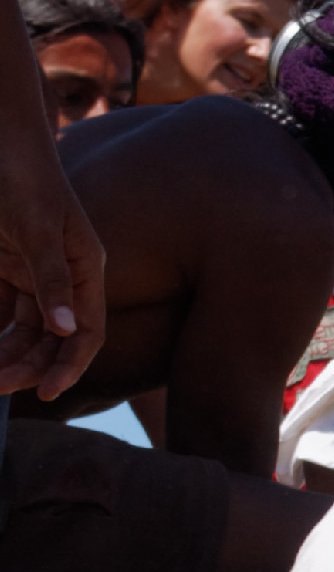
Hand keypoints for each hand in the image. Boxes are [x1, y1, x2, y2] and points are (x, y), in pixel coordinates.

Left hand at [0, 137, 105, 399]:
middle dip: (28, 365)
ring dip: (6, 354)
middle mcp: (63, 279)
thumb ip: (51, 279)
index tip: (45, 392)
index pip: (87, 331)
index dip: (70, 365)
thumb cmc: (24, 179)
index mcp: (85, 272)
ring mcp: (32, 275)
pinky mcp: (4, 268)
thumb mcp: (39, 228)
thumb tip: (67, 329)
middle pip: (52, 338)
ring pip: (23, 330)